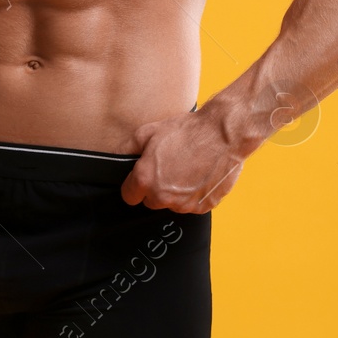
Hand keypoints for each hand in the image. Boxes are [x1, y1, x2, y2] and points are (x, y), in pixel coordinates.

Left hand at [120, 108, 246, 213]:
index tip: (142, 177)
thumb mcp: (148, 132)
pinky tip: (200, 175)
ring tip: (187, 168)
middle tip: (169, 167)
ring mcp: (184, 204)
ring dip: (176, 192)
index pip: (129, 196)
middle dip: (156, 188)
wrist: (223, 135)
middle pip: (151, 201)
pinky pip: (192, 204)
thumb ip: (126, 148)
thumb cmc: (187, 131)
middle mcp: (163, 196)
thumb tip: (114, 158)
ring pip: (172, 204)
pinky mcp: (202, 206)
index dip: (134, 185)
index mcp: (146, 180)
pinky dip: (194, 194)